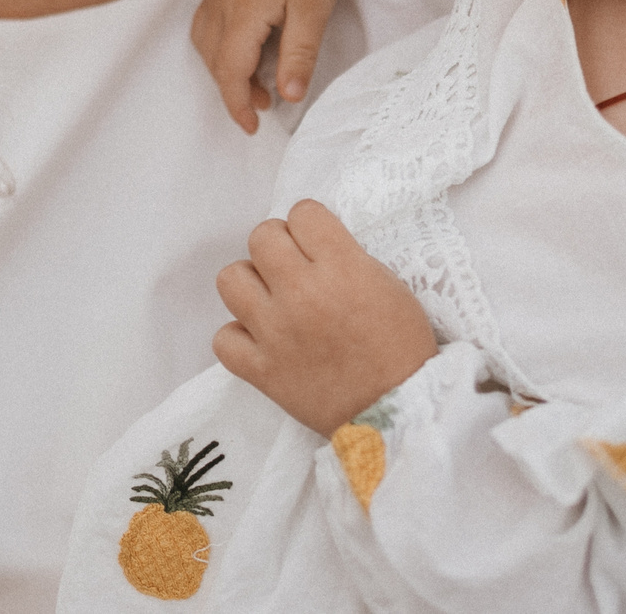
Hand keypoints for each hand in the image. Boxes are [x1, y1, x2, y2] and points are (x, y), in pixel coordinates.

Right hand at [191, 0, 401, 131]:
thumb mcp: (314, 11)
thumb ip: (298, 56)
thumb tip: (289, 98)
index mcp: (242, 10)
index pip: (229, 71)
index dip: (237, 104)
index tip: (253, 127)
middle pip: (211, 58)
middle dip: (232, 87)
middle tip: (264, 105)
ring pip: (205, 39)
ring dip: (224, 65)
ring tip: (258, 79)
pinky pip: (209, 18)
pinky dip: (221, 42)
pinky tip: (248, 44)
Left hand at [212, 200, 437, 434]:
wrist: (399, 412)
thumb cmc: (402, 349)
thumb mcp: (387, 285)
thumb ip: (345, 257)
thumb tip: (311, 245)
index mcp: (340, 267)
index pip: (302, 212)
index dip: (311, 226)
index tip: (319, 245)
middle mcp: (301, 293)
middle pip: (261, 236)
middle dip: (279, 247)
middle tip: (296, 271)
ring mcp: (275, 332)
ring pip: (230, 279)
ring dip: (251, 285)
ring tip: (273, 301)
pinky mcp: (261, 370)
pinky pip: (223, 338)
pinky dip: (239, 338)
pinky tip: (261, 341)